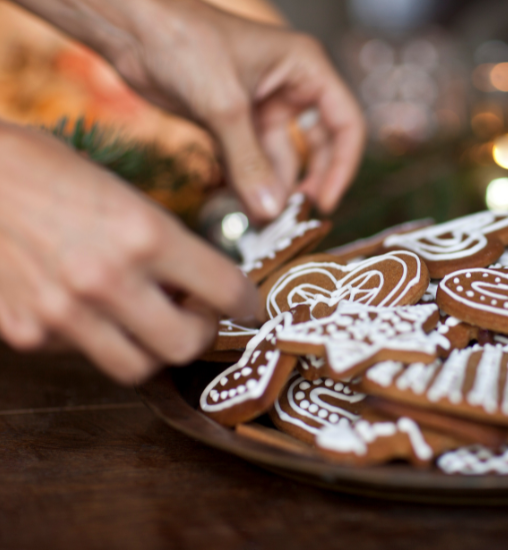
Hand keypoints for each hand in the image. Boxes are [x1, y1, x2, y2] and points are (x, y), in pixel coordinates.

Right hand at [0, 122, 258, 383]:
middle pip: (186, 346)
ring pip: (138, 368)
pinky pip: (83, 354)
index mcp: (144, 233)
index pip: (226, 290)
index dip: (248, 304)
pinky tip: (87, 308)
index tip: (250, 308)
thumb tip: (196, 284)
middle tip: (197, 316)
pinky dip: (96, 339)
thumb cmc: (44, 170)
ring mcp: (64, 313)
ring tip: (148, 320)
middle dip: (201, 333)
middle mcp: (109, 279)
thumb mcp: (123, 194)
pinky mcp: (27, 333)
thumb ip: (164, 244)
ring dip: (153, 349)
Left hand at [109, 0, 365, 220]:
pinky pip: (251, 161)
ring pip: (280, 158)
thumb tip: (270, 211)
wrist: (129, 27)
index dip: (342, 166)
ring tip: (261, 219)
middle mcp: (290, 87)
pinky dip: (248, 183)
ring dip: (272, 187)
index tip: (325, 203)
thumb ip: (249, 163)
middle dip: (308, 180)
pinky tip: (244, 205)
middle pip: (319, 145)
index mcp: (305, 68)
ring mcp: (261, 106)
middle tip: (296, 216)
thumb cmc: (181, 39)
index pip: (345, 123)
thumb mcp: (223, 106)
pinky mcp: (233, 121)